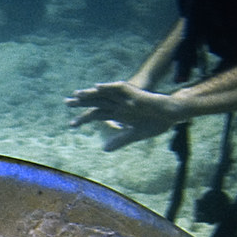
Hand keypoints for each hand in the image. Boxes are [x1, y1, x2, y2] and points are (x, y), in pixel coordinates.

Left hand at [66, 82, 181, 150]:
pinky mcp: (134, 93)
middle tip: (66, 102)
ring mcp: (125, 97)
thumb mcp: (133, 134)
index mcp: (117, 113)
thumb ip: (119, 140)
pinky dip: (108, 87)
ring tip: (77, 94)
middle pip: (96, 102)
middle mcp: (118, 104)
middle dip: (81, 102)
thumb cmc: (155, 123)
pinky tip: (97, 87)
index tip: (71, 125)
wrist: (171, 114)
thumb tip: (104, 149)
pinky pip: (118, 88)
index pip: (96, 115)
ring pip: (105, 94)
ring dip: (91, 93)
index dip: (84, 119)